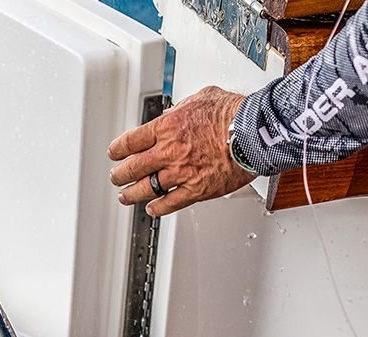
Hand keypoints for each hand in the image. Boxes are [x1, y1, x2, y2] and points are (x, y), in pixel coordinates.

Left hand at [108, 86, 256, 217]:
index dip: (118, 149)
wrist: (253, 133)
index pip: (131, 141)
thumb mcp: (202, 97)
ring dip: (132, 194)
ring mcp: (181, 172)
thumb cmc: (234, 113)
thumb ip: (183, 107)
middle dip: (120, 174)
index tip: (114, 153)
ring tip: (125, 197)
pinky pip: (171, 203)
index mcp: (168, 126)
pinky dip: (159, 208)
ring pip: (147, 188)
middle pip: (133, 167)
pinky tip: (152, 209)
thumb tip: (175, 111)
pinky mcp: (197, 190)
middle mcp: (170, 151)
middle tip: (115, 177)